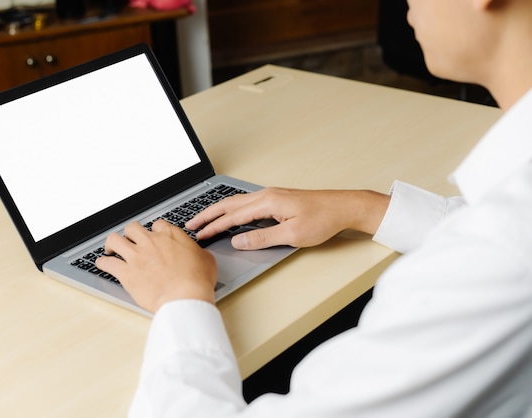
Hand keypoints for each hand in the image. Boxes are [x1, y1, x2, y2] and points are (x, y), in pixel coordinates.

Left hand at [95, 220, 216, 312]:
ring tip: (112, 249)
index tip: (154, 237)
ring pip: (115, 239)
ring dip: (112, 243)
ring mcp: (136, 256)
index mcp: (170, 236)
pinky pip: (107, 263)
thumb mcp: (206, 260)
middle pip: (132, 227)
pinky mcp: (126, 273)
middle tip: (131, 241)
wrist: (185, 297)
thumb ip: (197, 252)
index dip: (154, 231)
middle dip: (131, 234)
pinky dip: (103, 263)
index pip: (157, 224)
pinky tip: (103, 264)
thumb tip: (197, 253)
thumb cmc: (197, 281)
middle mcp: (151, 242)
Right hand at [186, 188, 389, 249]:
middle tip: (190, 225)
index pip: (232, 216)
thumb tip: (238, 241)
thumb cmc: (322, 219)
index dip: (214, 227)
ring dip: (218, 210)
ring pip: (236, 202)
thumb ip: (262, 238)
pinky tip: (229, 213)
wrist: (343, 207)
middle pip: (228, 204)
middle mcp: (266, 194)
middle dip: (207, 215)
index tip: (199, 235)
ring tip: (203, 219)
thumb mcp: (292, 234)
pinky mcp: (276, 198)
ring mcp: (271, 194)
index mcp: (267, 202)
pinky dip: (231, 208)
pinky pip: (246, 202)